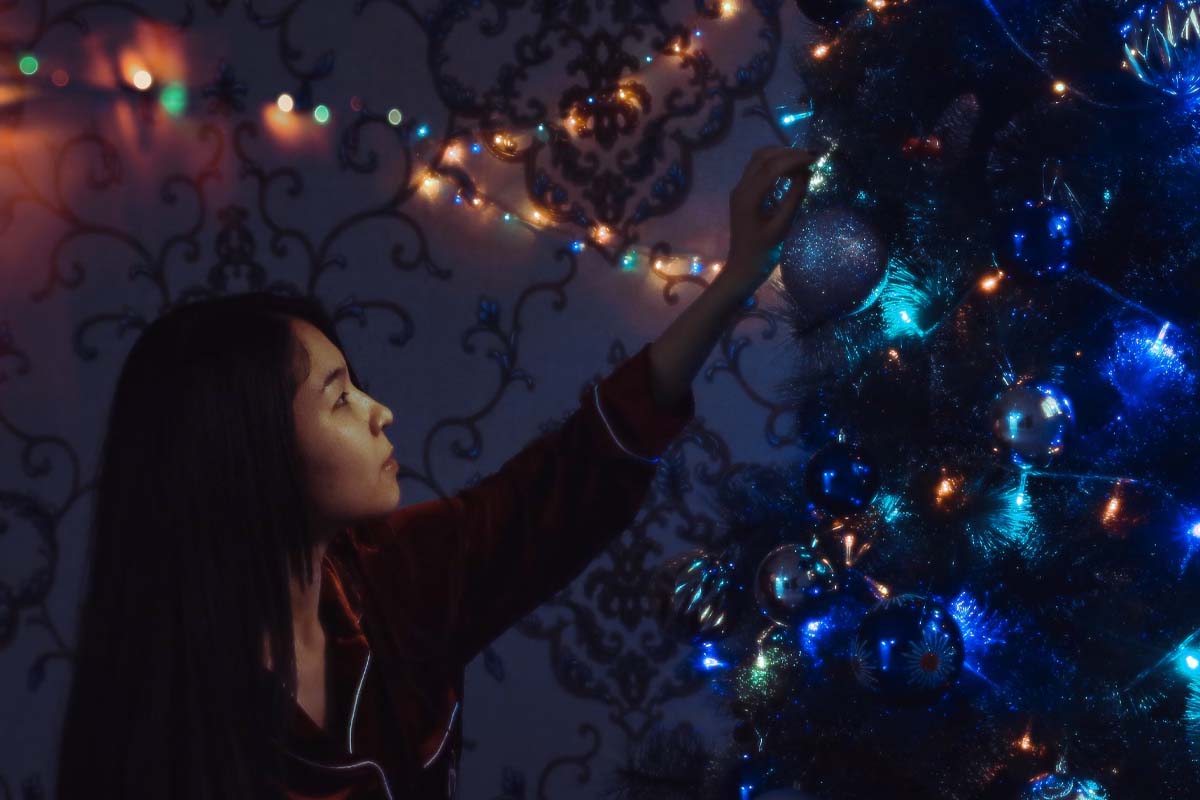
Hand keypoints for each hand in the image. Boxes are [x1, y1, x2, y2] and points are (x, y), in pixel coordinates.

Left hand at [721, 146, 819, 292]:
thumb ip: (794, 198)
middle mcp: (740, 189)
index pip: (772, 167)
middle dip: (787, 153)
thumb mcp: (783, 227)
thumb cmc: (763, 253)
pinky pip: (757, 170)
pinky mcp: (743, 193)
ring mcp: (739, 190)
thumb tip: (806, 174)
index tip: (815, 158)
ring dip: (780, 156)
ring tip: (803, 163)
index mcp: (748, 198)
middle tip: (811, 158)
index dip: (794, 159)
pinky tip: (791, 173)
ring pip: (758, 160)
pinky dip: (774, 165)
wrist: (743, 269)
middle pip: (762, 156)